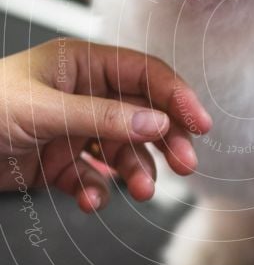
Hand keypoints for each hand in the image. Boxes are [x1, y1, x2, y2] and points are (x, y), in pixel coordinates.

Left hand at [0, 38, 210, 211]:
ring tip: (140, 191)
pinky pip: (91, 177)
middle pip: (140, 114)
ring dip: (134, 171)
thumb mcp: (43, 110)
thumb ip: (102, 117)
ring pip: (121, 150)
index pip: (143, 75)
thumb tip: (156, 122)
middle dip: (164, 139)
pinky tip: (88, 198)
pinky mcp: (57, 163)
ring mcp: (71, 130)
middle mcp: (81, 96)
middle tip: (184, 164)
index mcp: (80, 66)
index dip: (175, 96)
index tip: (199, 124)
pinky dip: (96, 190)